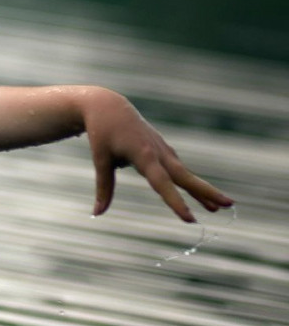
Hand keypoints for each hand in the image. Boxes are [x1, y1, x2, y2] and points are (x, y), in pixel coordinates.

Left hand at [83, 88, 232, 221]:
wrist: (108, 106)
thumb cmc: (102, 133)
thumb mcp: (100, 159)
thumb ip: (104, 187)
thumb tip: (97, 213)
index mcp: (143, 154)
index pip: (162, 183)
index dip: (176, 201)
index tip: (190, 219)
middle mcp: (158, 152)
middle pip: (185, 176)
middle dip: (207, 191)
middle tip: (229, 205)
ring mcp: (163, 150)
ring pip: (185, 174)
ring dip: (202, 190)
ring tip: (219, 208)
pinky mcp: (162, 149)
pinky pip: (179, 169)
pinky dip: (190, 182)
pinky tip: (200, 195)